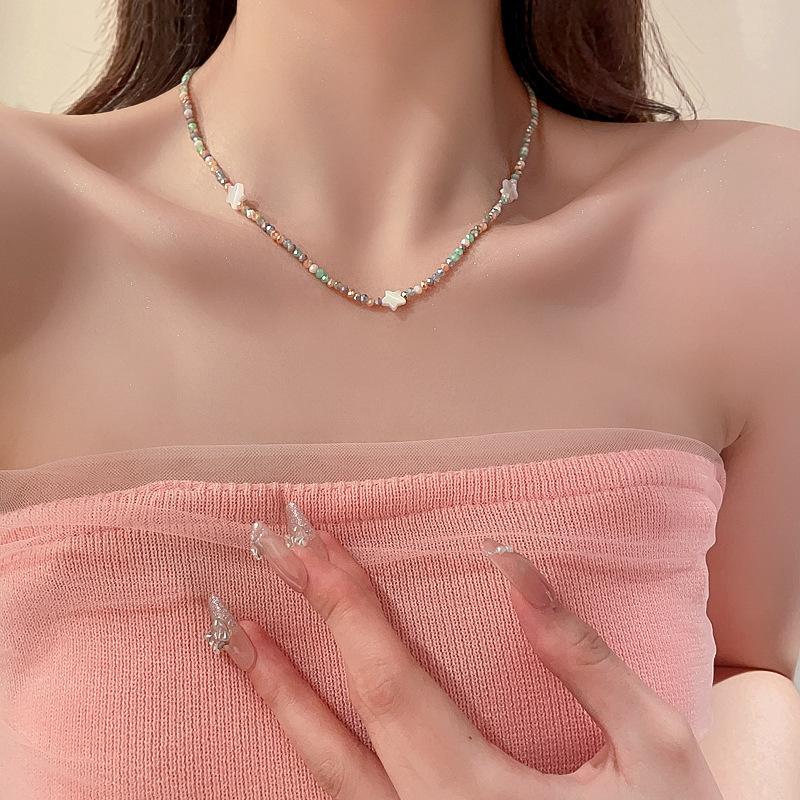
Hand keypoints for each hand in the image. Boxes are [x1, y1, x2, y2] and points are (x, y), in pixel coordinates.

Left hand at [205, 501, 723, 799]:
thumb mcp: (652, 746)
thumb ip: (577, 655)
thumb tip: (509, 562)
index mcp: (474, 792)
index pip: (388, 676)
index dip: (346, 600)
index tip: (312, 536)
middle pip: (338, 715)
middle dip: (295, 625)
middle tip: (262, 552)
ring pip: (319, 768)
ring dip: (274, 690)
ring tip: (233, 630)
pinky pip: (341, 793)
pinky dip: (305, 740)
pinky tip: (290, 706)